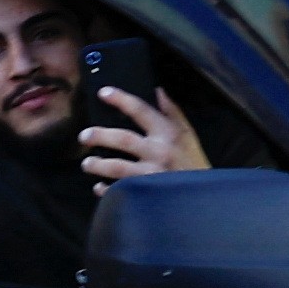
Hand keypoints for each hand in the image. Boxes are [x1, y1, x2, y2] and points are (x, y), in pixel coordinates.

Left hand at [79, 86, 204, 183]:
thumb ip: (172, 111)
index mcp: (168, 133)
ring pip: (117, 167)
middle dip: (100, 135)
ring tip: (87, 163)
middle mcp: (159, 152)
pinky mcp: (147, 194)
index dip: (121, 99)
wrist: (205, 197)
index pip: (141, 110)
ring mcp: (152, 175)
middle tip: (84, 136)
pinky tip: (99, 187)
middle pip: (123, 139)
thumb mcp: (188, 134)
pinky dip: (107, 190)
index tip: (103, 92)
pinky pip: (120, 191)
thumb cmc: (194, 162)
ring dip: (97, 165)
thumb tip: (157, 90)